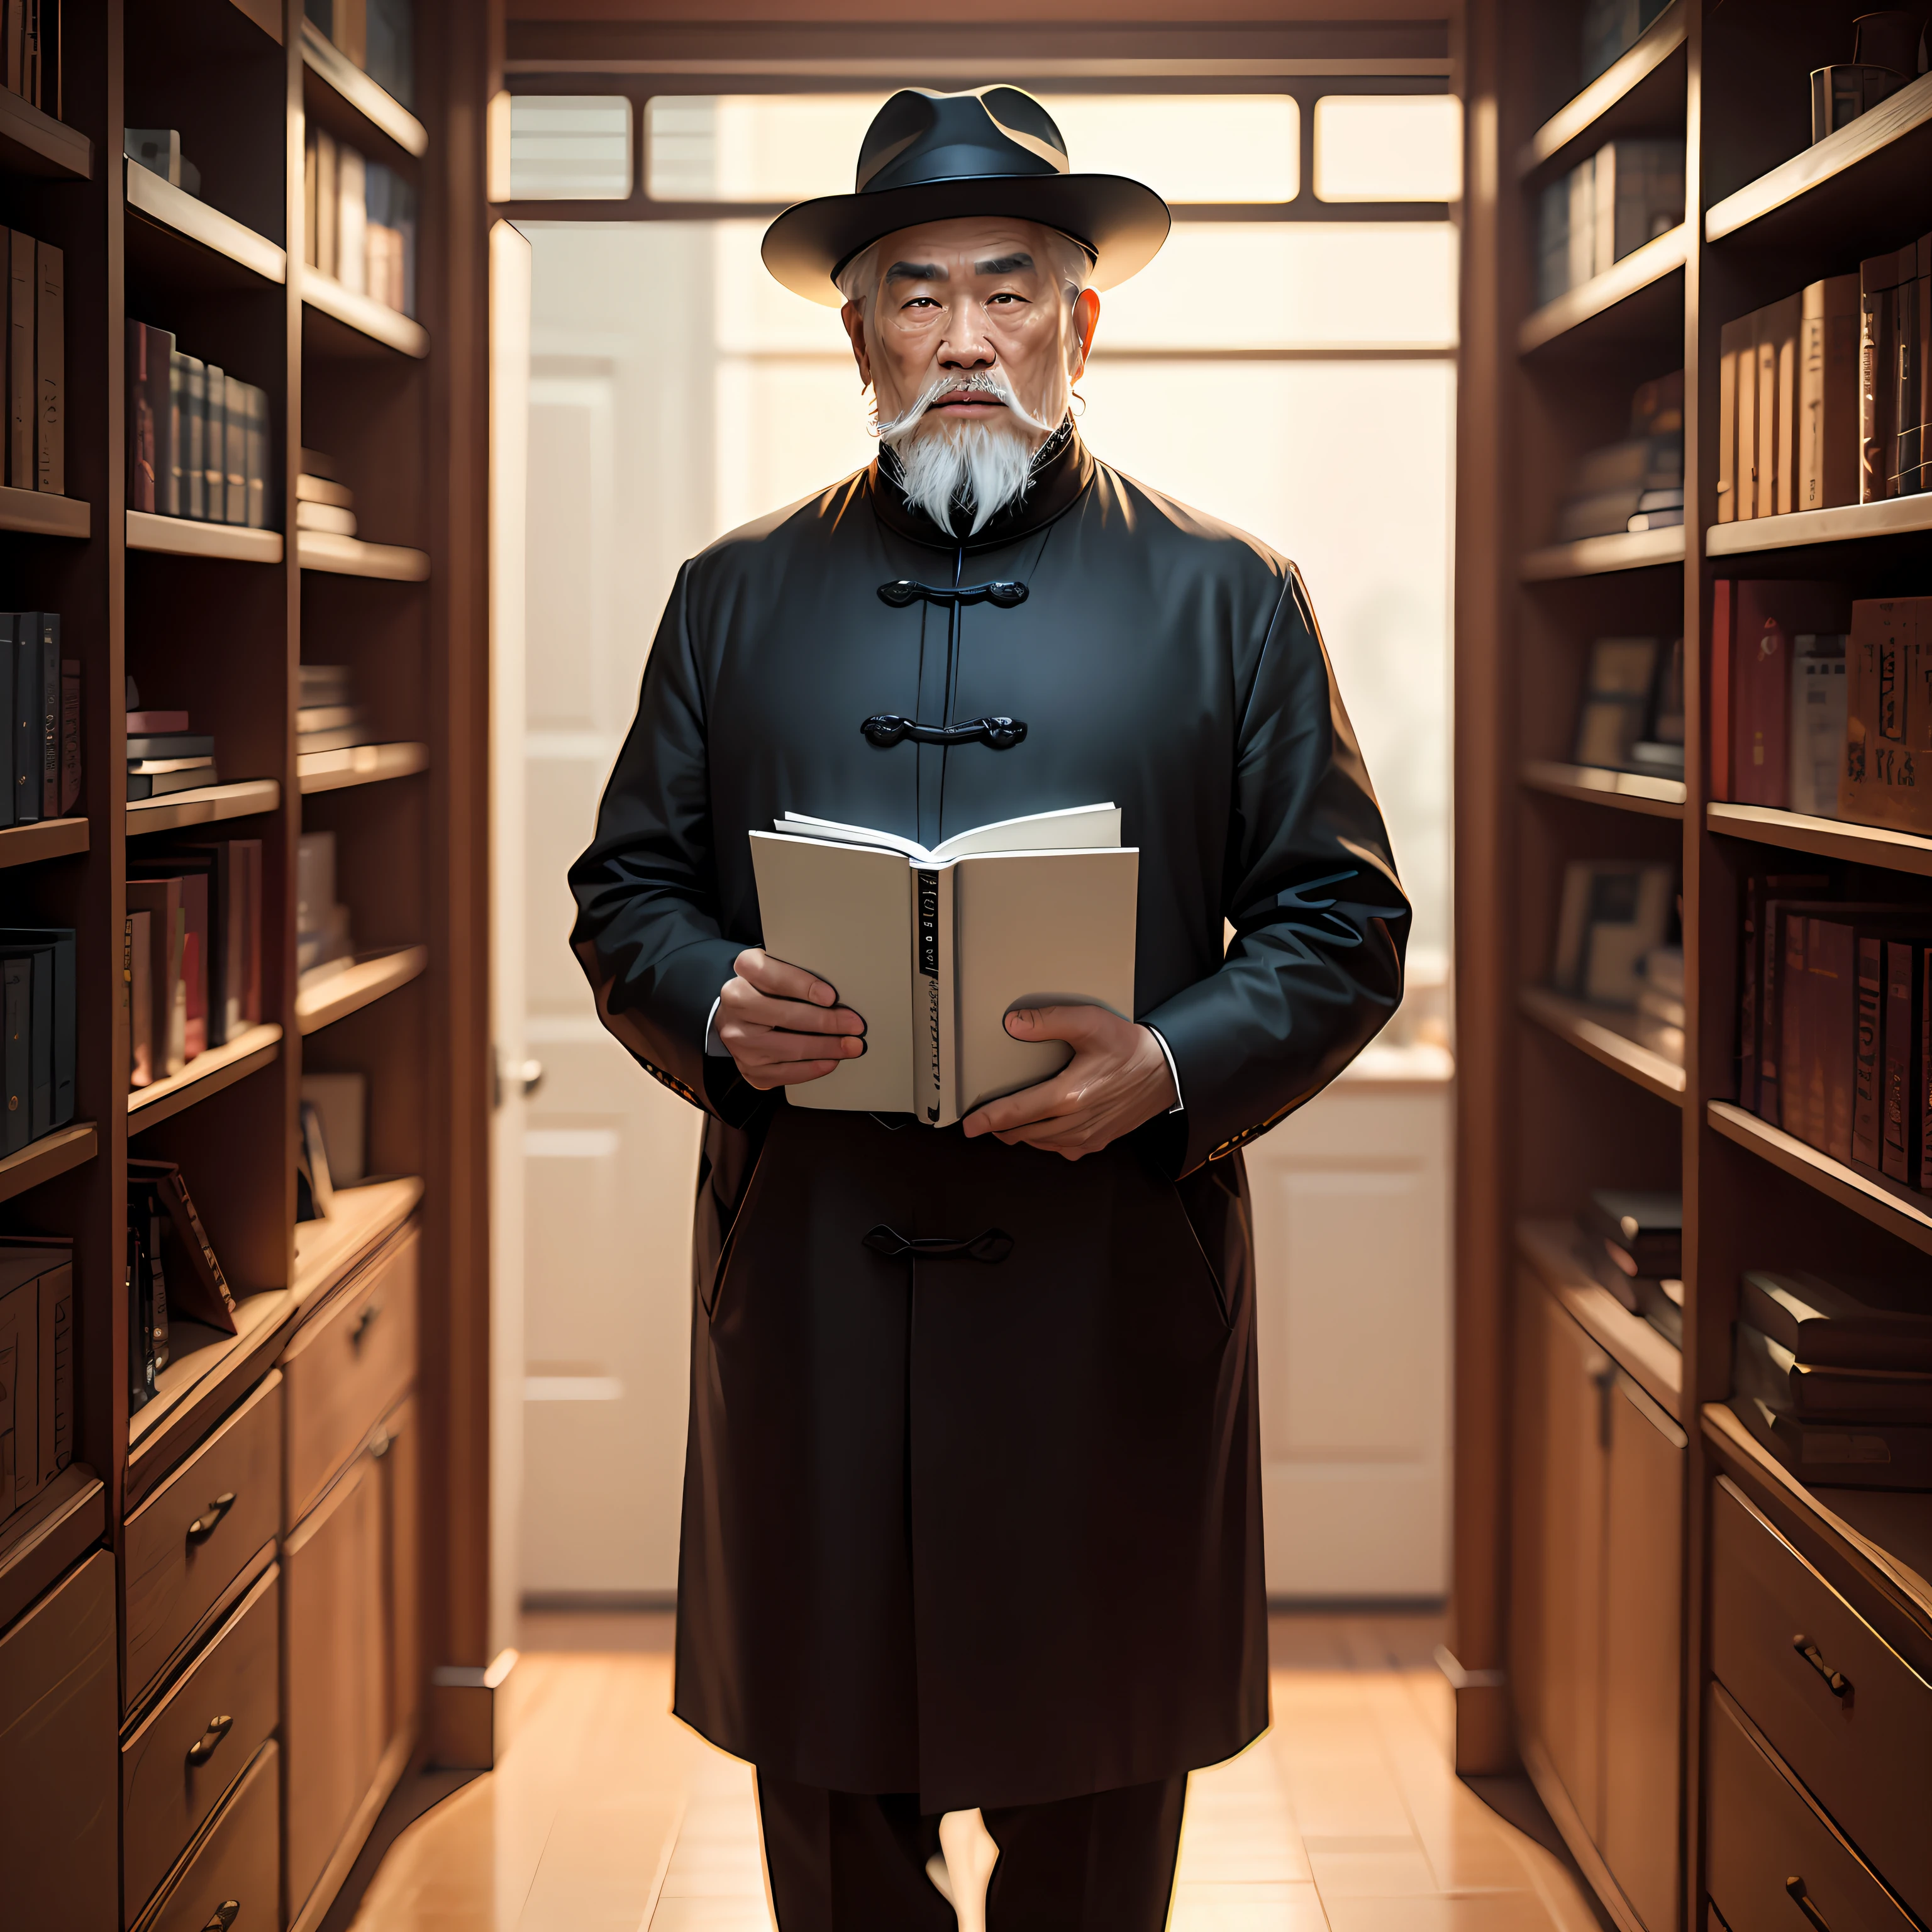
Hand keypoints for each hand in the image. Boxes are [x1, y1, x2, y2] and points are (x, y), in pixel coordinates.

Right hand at [717, 948, 864, 1088]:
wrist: (739, 1017)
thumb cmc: (769, 988)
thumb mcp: (778, 968)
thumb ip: (799, 971)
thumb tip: (838, 989)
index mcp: (744, 972)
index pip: (771, 975)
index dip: (801, 985)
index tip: (831, 996)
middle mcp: (735, 1005)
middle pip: (785, 1016)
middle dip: (826, 1022)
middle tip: (856, 1025)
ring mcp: (739, 1040)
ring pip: (788, 1048)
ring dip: (826, 1048)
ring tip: (852, 1046)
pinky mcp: (749, 1067)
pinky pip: (784, 1073)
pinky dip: (812, 1068)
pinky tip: (831, 1061)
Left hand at [961, 1006, 1176, 1159]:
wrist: (1165, 1071)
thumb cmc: (1129, 1047)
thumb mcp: (1090, 1022)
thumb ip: (1049, 1020)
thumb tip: (1013, 1024)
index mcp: (1069, 1095)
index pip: (1017, 1112)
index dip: (988, 1119)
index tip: (968, 1125)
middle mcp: (1076, 1122)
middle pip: (1023, 1132)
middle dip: (1000, 1126)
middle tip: (984, 1118)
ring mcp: (1087, 1136)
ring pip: (1040, 1143)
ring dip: (1021, 1134)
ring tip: (1008, 1121)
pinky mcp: (1097, 1142)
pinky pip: (1061, 1149)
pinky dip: (1045, 1141)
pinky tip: (1043, 1129)